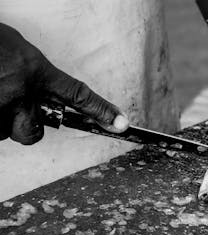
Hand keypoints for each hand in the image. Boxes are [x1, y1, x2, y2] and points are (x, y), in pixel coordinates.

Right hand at [0, 23, 128, 144]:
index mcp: (36, 72)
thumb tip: (42, 96)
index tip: (121, 124)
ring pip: (2, 132)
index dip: (101, 111)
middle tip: (12, 109)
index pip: (78, 95)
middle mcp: (20, 93)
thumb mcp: (21, 54)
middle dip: (24, 128)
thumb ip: (35, 77)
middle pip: (32, 134)